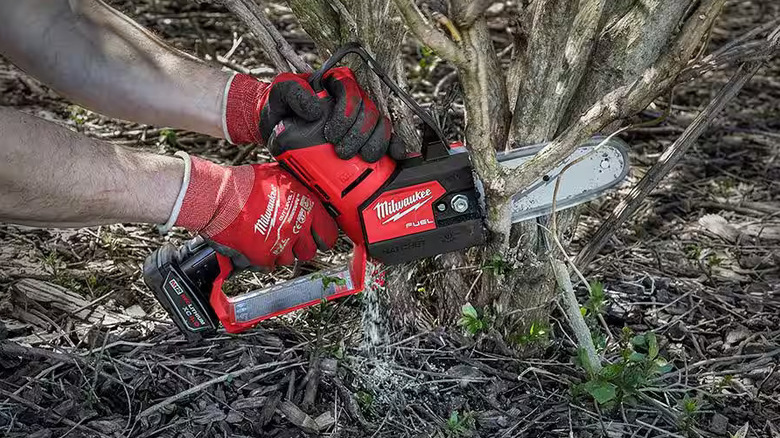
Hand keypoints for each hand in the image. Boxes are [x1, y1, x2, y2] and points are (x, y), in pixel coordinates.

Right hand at [171, 153, 337, 269]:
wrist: (220, 197)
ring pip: (289, 259)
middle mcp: (298, 227)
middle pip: (310, 251)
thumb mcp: (281, 177)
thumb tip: (307, 194)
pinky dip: (263, 258)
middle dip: (301, 246)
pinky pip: (270, 265)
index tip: (318, 237)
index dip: (323, 236)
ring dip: (281, 252)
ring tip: (268, 237)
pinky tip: (256, 243)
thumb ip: (299, 190)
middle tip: (290, 239)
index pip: (329, 233)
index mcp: (307, 206)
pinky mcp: (264, 256)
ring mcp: (282, 243)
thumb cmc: (247, 185)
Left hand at [222, 70, 405, 161]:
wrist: (277, 128)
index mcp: (335, 83)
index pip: (350, 91)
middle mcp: (352, 99)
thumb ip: (292, 91)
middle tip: (342, 153)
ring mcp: (362, 118)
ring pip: (380, 125)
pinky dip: (394, 146)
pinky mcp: (366, 136)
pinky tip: (395, 156)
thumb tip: (315, 108)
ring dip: (375, 142)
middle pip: (369, 111)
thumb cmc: (279, 107)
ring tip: (362, 159)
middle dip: (359, 134)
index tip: (330, 135)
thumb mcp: (278, 94)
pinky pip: (387, 138)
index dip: (347, 112)